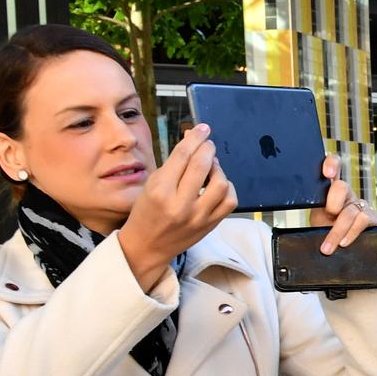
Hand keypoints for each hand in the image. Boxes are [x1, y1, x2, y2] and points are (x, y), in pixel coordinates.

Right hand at [118, 123, 236, 290]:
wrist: (146, 247)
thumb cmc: (146, 212)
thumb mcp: (151, 185)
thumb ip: (173, 164)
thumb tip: (193, 140)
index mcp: (159, 191)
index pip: (182, 156)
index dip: (195, 138)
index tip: (203, 129)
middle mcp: (179, 204)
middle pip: (201, 166)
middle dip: (207, 149)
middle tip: (208, 144)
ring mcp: (197, 216)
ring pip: (220, 183)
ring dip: (218, 168)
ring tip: (211, 165)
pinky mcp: (209, 225)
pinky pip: (230, 201)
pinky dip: (227, 188)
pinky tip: (219, 184)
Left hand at [314, 155, 376, 253]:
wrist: (347, 246)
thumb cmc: (330, 229)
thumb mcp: (318, 219)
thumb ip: (315, 212)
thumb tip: (301, 216)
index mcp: (330, 190)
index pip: (333, 166)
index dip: (332, 164)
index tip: (327, 173)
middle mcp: (347, 194)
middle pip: (341, 187)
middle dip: (332, 203)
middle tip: (328, 216)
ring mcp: (360, 205)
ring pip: (350, 211)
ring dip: (337, 231)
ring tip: (328, 247)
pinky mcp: (372, 217)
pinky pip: (362, 221)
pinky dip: (351, 233)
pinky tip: (344, 242)